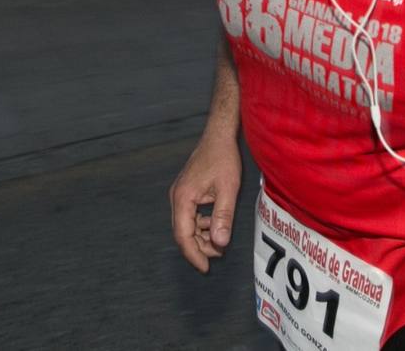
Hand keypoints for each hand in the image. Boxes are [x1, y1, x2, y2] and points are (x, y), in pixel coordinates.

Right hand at [169, 131, 240, 272]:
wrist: (218, 136)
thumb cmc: (223, 158)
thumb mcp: (228, 189)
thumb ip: (223, 217)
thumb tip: (220, 243)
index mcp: (183, 198)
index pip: (183, 235)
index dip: (193, 254)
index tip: (205, 268)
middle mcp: (177, 197)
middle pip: (182, 233)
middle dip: (198, 247)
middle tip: (218, 255)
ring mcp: (180, 194)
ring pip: (186, 225)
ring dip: (201, 236)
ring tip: (219, 241)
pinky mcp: (187, 192)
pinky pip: (190, 216)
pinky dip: (201, 225)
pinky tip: (215, 225)